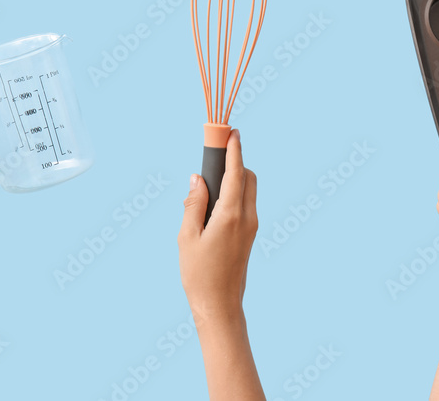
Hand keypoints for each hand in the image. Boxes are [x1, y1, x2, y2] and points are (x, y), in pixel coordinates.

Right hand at [178, 130, 257, 325]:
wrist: (220, 305)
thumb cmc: (198, 274)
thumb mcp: (187, 236)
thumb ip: (193, 203)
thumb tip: (197, 178)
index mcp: (231, 215)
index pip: (236, 173)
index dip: (235, 150)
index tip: (233, 133)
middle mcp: (247, 217)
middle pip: (248, 177)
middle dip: (235, 162)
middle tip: (214, 158)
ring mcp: (252, 226)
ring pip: (249, 190)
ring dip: (234, 179)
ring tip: (206, 188)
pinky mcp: (250, 234)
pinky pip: (245, 205)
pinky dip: (233, 195)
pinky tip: (211, 206)